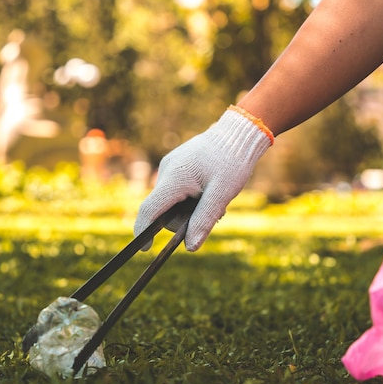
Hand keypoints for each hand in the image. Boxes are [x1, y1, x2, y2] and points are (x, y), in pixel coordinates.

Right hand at [134, 105, 273, 250]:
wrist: (238, 133)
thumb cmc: (232, 162)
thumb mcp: (221, 195)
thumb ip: (204, 220)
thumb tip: (190, 247)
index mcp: (175, 178)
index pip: (149, 210)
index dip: (143, 231)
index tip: (145, 250)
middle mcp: (167, 171)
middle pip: (163, 210)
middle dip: (184, 220)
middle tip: (213, 215)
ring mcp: (171, 167)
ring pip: (172, 201)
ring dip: (190, 209)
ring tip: (215, 201)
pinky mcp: (177, 165)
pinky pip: (177, 190)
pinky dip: (191, 198)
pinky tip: (210, 192)